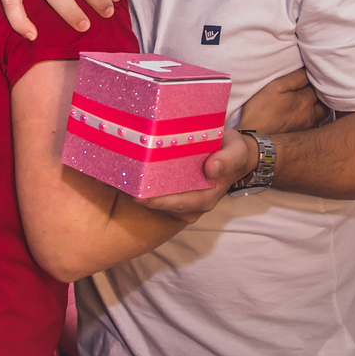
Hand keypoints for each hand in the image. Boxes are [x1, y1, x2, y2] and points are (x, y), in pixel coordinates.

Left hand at [131, 129, 257, 221]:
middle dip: (140, 197)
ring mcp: (182, 199)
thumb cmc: (233, 152)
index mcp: (205, 197)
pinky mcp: (175, 191)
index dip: (157, 201)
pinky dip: (142, 185)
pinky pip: (156, 192)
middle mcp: (192, 203)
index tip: (138, 195)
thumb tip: (212, 169)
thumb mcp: (237, 151)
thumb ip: (229, 159)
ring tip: (118, 179)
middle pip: (160, 204)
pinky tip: (126, 174)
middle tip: (119, 183)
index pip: (177, 204)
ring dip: (137, 192)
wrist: (233, 153)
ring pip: (155, 200)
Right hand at [239, 68, 330, 134]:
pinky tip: (304, 117)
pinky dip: (314, 119)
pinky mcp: (301, 138)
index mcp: (306, 100)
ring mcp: (308, 128)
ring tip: (312, 101)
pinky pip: (315, 126)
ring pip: (322, 114)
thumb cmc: (261, 111)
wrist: (254, 139)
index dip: (315, 78)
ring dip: (320, 107)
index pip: (318, 84)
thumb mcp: (275, 86)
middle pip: (325, 101)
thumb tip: (308, 70)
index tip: (311, 73)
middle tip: (315, 87)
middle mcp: (311, 115)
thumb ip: (295, 77)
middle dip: (322, 93)